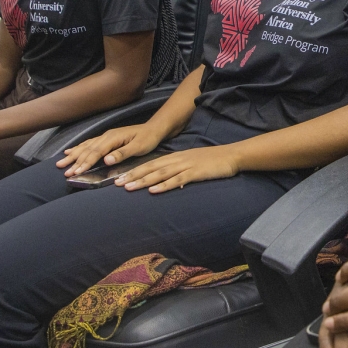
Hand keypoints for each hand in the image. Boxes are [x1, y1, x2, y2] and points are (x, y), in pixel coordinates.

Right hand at [56, 123, 165, 176]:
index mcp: (113, 138)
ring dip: (73, 155)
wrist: (154, 129)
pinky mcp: (106, 139)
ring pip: (85, 146)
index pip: (96, 152)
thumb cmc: (148, 139)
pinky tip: (71, 152)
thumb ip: (122, 154)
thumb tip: (106, 160)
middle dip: (75, 161)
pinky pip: (89, 143)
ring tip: (61, 163)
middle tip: (64, 171)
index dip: (85, 162)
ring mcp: (105, 136)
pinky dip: (78, 148)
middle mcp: (106, 136)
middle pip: (87, 150)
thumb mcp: (138, 147)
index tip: (76, 172)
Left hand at [114, 146, 238, 192]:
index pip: (150, 164)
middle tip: (116, 184)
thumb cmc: (213, 161)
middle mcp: (177, 160)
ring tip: (128, 188)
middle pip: (151, 168)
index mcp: (175, 157)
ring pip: (160, 174)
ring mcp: (186, 166)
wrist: (231, 156)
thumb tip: (166, 183)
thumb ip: (178, 172)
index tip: (119, 178)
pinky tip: (153, 191)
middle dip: (132, 176)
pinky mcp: (195, 173)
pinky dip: (164, 186)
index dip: (134, 171)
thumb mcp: (192, 163)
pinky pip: (177, 180)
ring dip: (143, 181)